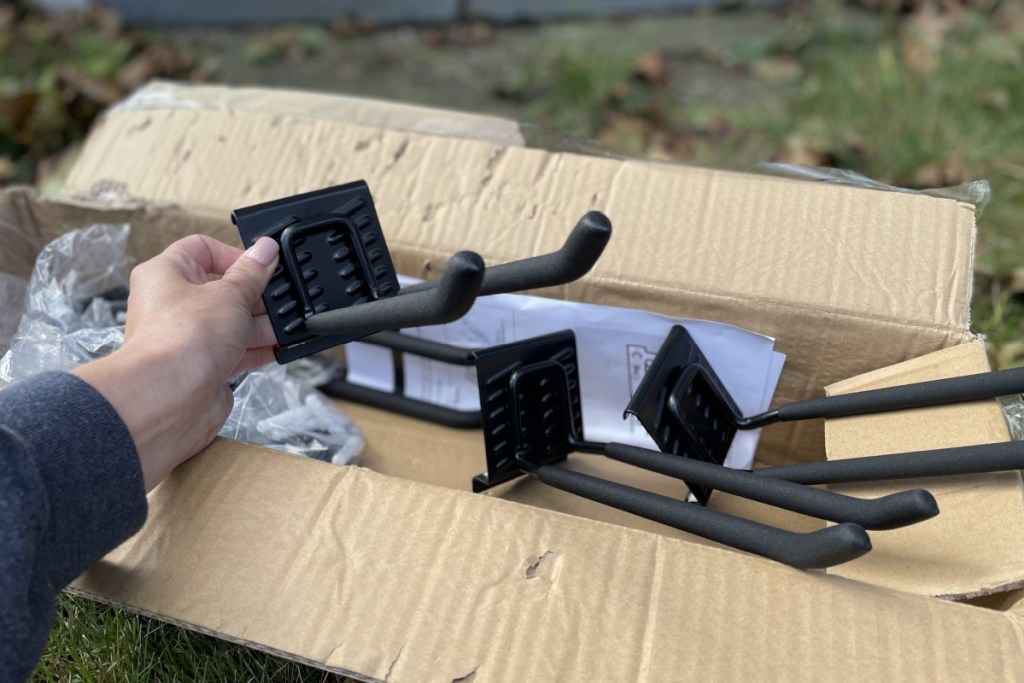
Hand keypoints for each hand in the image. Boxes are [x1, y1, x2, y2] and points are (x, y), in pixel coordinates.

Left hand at [73, 235, 279, 490]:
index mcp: (166, 274)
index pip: (201, 249)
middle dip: (254, 295)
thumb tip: (266, 249)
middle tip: (280, 296)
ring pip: (231, 323)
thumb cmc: (181, 341)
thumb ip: (253, 273)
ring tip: (287, 324)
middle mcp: (171, 304)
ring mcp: (187, 338)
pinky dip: (257, 350)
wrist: (168, 400)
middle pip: (221, 289)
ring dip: (260, 325)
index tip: (262, 265)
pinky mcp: (202, 367)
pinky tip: (280, 348)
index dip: (234, 255)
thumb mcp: (230, 295)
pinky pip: (234, 352)